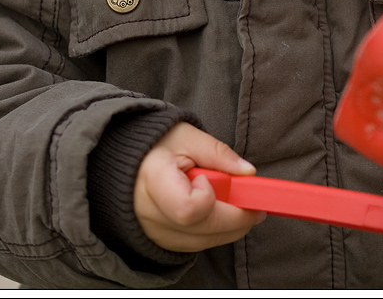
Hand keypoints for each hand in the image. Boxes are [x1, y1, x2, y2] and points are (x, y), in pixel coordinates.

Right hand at [134, 122, 264, 251]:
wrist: (126, 161)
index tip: (210, 178)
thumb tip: (248, 172)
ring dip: (228, 228)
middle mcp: (149, 214)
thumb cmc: (157, 145)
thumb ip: (218, 153)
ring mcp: (153, 233)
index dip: (209, 197)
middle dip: (237, 218)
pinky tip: (219, 214)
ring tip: (238, 205)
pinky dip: (212, 232)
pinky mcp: (159, 242)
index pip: (189, 208)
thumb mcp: (188, 137)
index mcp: (154, 180)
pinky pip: (194, 245)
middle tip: (256, 205)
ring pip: (202, 243)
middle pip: (202, 230)